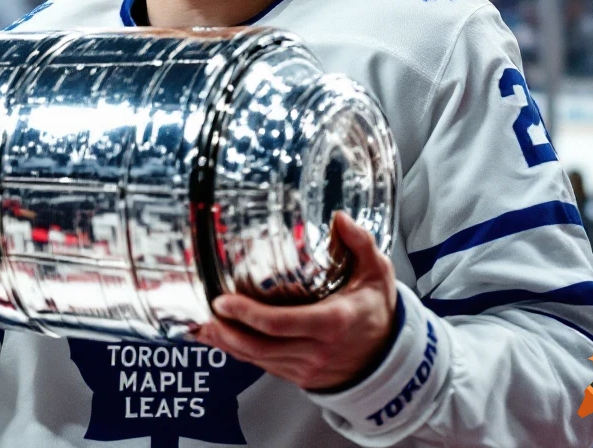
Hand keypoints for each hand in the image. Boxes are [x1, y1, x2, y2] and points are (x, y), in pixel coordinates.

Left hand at [193, 211, 397, 390]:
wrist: (388, 357)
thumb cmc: (376, 311)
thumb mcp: (377, 273)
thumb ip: (360, 243)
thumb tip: (340, 218)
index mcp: (333, 322)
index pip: (282, 323)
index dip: (248, 315)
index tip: (224, 301)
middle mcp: (317, 349)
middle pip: (261, 345)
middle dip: (227, 331)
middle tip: (206, 312)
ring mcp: (306, 366)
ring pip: (257, 359)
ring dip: (227, 344)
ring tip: (203, 325)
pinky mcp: (298, 375)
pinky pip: (263, 366)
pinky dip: (239, 353)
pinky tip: (220, 339)